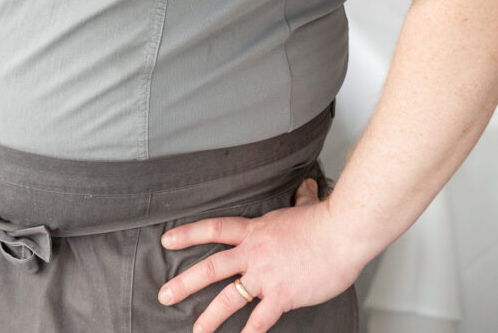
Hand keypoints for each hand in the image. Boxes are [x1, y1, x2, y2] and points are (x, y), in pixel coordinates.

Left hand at [157, 178, 362, 332]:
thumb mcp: (305, 206)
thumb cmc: (325, 221)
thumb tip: (307, 187)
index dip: (187, 234)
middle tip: (164, 294)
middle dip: (185, 282)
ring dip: (210, 316)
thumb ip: (301, 198)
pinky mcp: (282, 295)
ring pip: (229, 297)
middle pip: (211, 266)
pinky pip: (260, 320)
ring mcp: (266, 275)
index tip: (167, 241)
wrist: (341, 233)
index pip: (213, 229)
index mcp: (255, 230)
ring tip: (196, 330)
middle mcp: (253, 252)